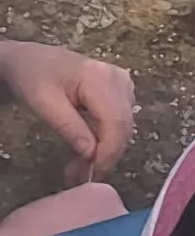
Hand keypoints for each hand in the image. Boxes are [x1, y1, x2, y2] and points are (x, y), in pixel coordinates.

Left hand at [0, 41, 133, 182]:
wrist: (29, 58)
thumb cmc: (32, 76)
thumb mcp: (43, 103)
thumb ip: (69, 127)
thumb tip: (91, 154)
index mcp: (100, 79)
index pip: (116, 122)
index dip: (108, 152)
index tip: (94, 175)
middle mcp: (119, 80)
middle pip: (124, 127)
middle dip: (105, 156)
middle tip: (82, 177)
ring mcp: (123, 84)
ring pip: (124, 127)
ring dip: (105, 151)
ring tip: (80, 168)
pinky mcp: (120, 91)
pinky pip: (119, 121)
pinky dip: (105, 140)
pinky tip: (87, 151)